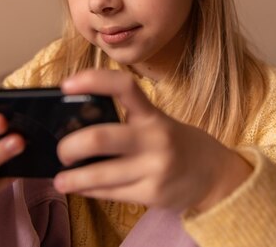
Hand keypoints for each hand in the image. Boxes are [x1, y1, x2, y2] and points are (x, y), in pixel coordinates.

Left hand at [53, 70, 251, 211]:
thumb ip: (126, 121)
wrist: (214, 174)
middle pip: (99, 138)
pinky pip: (110, 193)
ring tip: (60, 179)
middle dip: (70, 146)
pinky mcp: (152, 194)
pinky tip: (81, 188)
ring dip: (72, 178)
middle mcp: (154, 139)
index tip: (66, 85)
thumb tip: (75, 126)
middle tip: (61, 151)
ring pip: (99, 174)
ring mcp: (154, 168)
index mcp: (152, 115)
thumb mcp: (157, 122)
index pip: (123, 87)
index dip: (92, 81)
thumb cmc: (176, 143)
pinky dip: (89, 190)